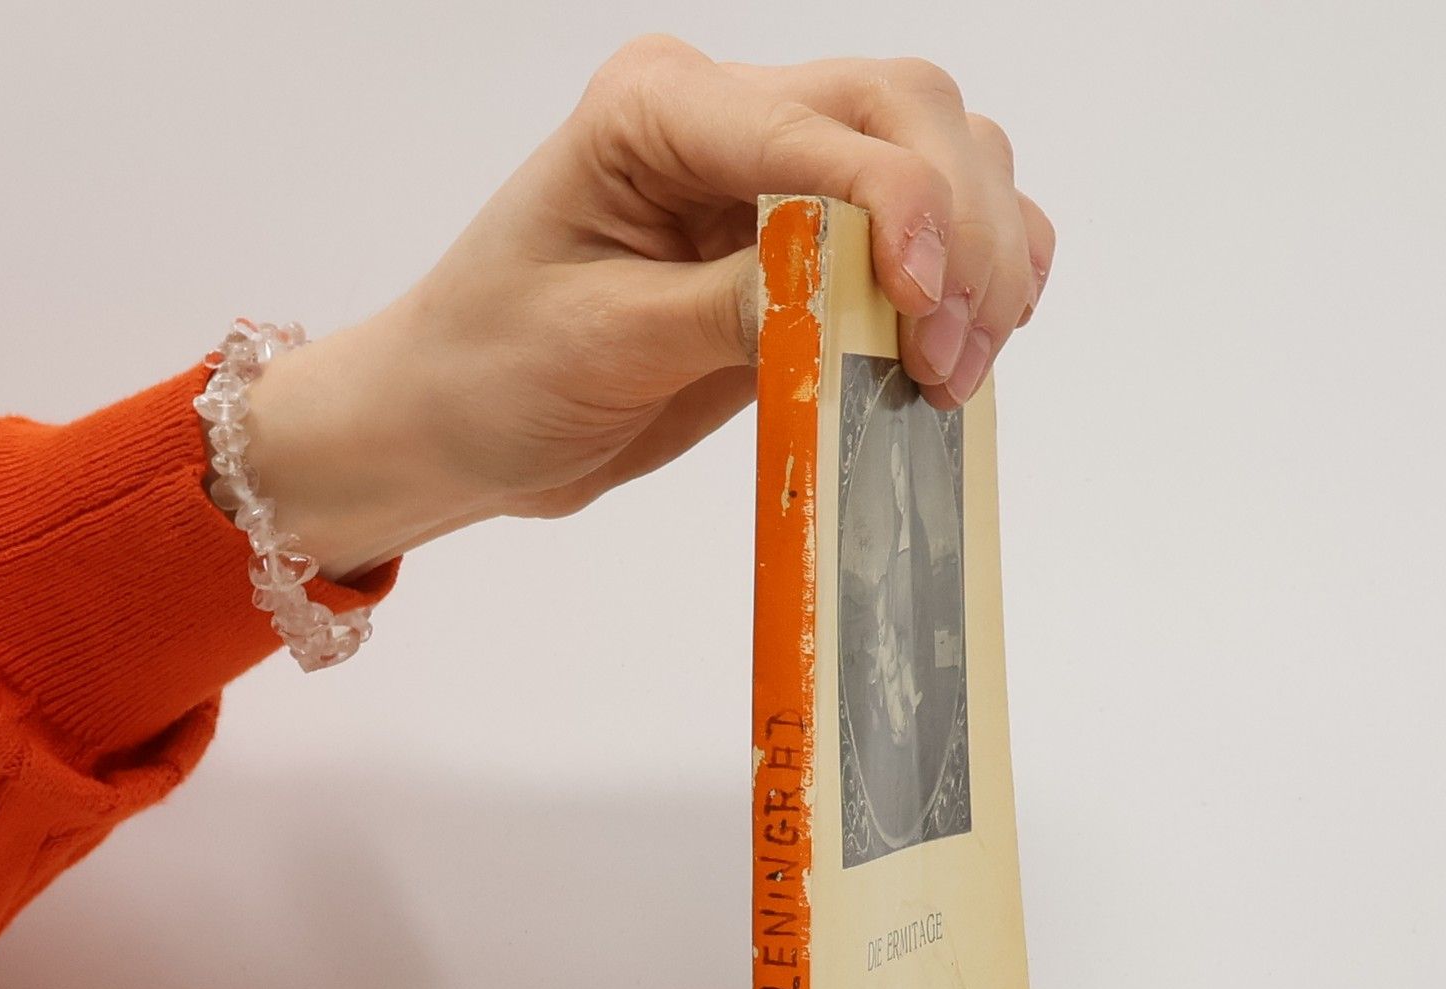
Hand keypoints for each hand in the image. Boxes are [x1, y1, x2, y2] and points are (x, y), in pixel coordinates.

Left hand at [234, 36, 1054, 580]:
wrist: (461, 422)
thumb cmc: (494, 372)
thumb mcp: (600, 342)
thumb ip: (729, 308)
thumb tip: (847, 300)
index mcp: (658, 109)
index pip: (820, 128)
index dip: (902, 207)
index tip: (925, 310)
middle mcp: (733, 117)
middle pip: (909, 113)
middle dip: (959, 231)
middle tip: (948, 358)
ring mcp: (784, 175)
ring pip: (947, 154)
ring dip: (984, 256)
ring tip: (952, 370)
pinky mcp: (818, 249)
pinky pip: (937, 230)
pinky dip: (977, 278)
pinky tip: (962, 346)